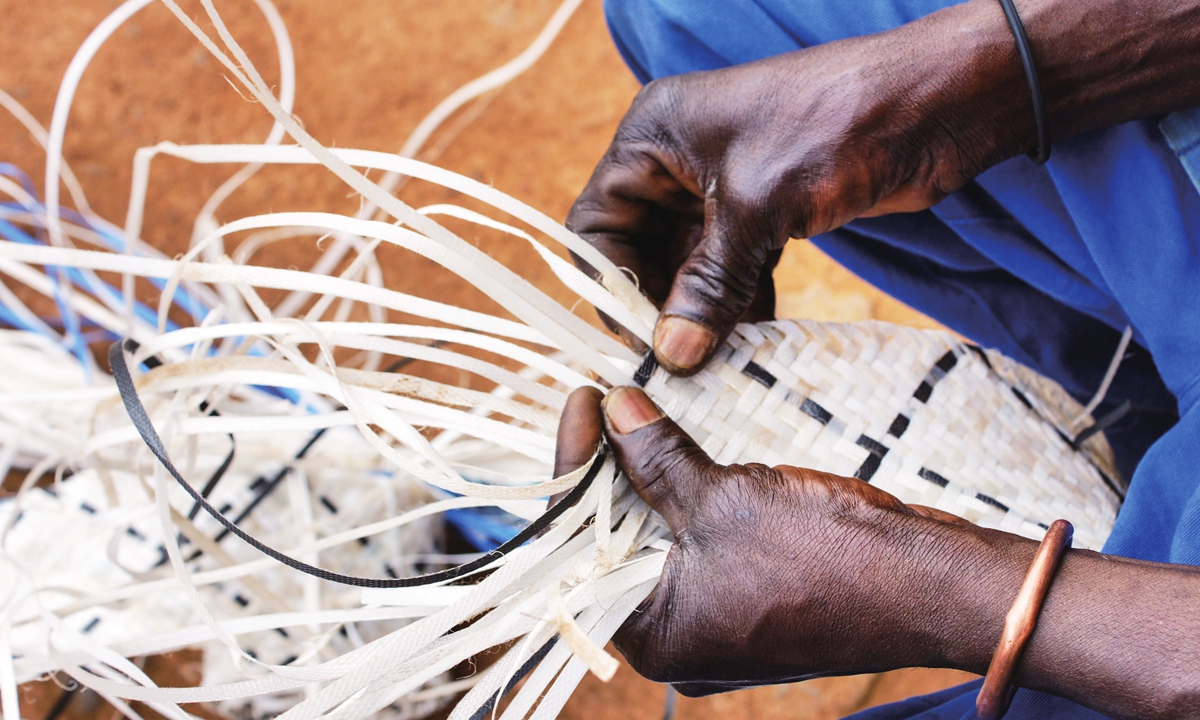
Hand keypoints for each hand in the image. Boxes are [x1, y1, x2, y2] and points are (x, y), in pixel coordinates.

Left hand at [552, 387, 1199, 714]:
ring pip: (657, 541)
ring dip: (649, 479)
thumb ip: (656, 458)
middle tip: (605, 403)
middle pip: (610, 544)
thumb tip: (614, 407)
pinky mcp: (752, 600)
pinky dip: (689, 497)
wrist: (930, 587)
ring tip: (639, 414)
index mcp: (650, 636)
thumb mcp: (722, 500)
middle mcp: (675, 639)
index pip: (572, 547)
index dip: (572, 466)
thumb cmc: (826, 558)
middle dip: (608, 470)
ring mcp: (717, 623)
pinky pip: (700, 544)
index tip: (584, 401)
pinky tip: (685, 447)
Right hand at [566, 2, 1034, 373]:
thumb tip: (671, 355)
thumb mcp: (757, 206)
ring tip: (708, 368)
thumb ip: (708, 283)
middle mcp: (678, 160)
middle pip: (641, 250)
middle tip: (671, 367)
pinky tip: (748, 345)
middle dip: (656, 306)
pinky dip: (737, 305)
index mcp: (654, 136)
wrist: (938, 103)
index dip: (609, 283)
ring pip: (689, 266)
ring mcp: (723, 187)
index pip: (598, 222)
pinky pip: (732, 269)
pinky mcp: (766, 211)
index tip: (632, 343)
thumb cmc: (834, 126)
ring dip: (698, 314)